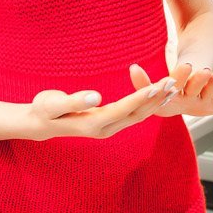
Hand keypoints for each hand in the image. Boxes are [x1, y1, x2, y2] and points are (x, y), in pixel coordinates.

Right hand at [26, 77, 173, 140]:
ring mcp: (107, 128)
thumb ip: (73, 100)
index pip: (123, 109)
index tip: (158, 85)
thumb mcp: (52, 103)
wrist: (39, 124)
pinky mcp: (108, 124)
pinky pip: (132, 115)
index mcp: (92, 123)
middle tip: (173, 83)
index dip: (142, 97)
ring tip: (172, 88)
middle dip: (155, 99)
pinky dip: (147, 105)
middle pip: (136, 114)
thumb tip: (95, 97)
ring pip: (137, 116)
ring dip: (155, 103)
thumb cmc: (44, 110)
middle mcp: (104, 129)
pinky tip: (157, 96)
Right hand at [133, 62, 212, 117]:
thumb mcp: (155, 85)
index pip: (167, 94)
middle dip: (194, 81)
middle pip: (189, 92)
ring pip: (208, 95)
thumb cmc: (168, 86)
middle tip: (197, 69)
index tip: (176, 69)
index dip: (174, 82)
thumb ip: (143, 81)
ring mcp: (201, 106)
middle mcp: (184, 106)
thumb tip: (131, 67)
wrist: (185, 92)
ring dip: (212, 85)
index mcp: (166, 104)